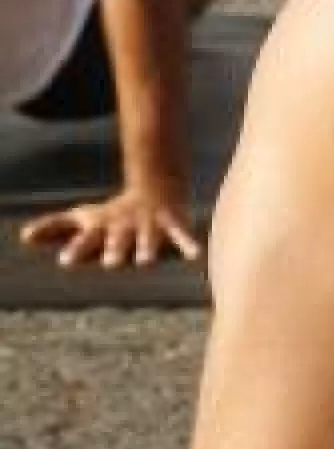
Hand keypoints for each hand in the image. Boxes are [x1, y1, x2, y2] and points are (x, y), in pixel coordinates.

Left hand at [20, 184, 199, 268]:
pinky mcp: (172, 224)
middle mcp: (125, 228)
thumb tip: (23, 237)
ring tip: (145, 261)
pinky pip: (181, 235)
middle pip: (118, 241)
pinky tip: (195, 255)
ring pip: (148, 239)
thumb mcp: (85, 217)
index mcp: (103, 228)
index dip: (77, 249)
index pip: (86, 240)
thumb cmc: (113, 213)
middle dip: (115, 250)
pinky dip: (188, 244)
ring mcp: (149, 226)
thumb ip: (54, 227)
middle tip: (110, 262)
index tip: (65, 261)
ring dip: (147, 248)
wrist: (155, 186)